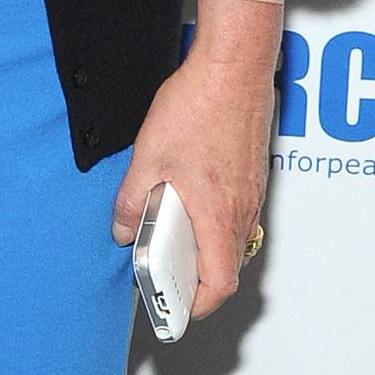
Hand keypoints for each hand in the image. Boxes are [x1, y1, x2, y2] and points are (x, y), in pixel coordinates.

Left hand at [111, 2, 277, 321]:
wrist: (234, 65)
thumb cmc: (198, 106)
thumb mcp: (148, 157)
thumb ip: (132, 200)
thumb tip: (123, 230)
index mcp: (218, 214)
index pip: (218, 284)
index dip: (197, 305)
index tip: (174, 309)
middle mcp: (242, 210)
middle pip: (226, 266)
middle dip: (194, 280)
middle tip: (162, 274)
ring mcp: (251, 193)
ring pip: (231, 241)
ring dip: (203, 249)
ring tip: (167, 237)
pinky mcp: (251, 176)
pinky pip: (235, 216)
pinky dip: (212, 223)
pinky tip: (185, 202)